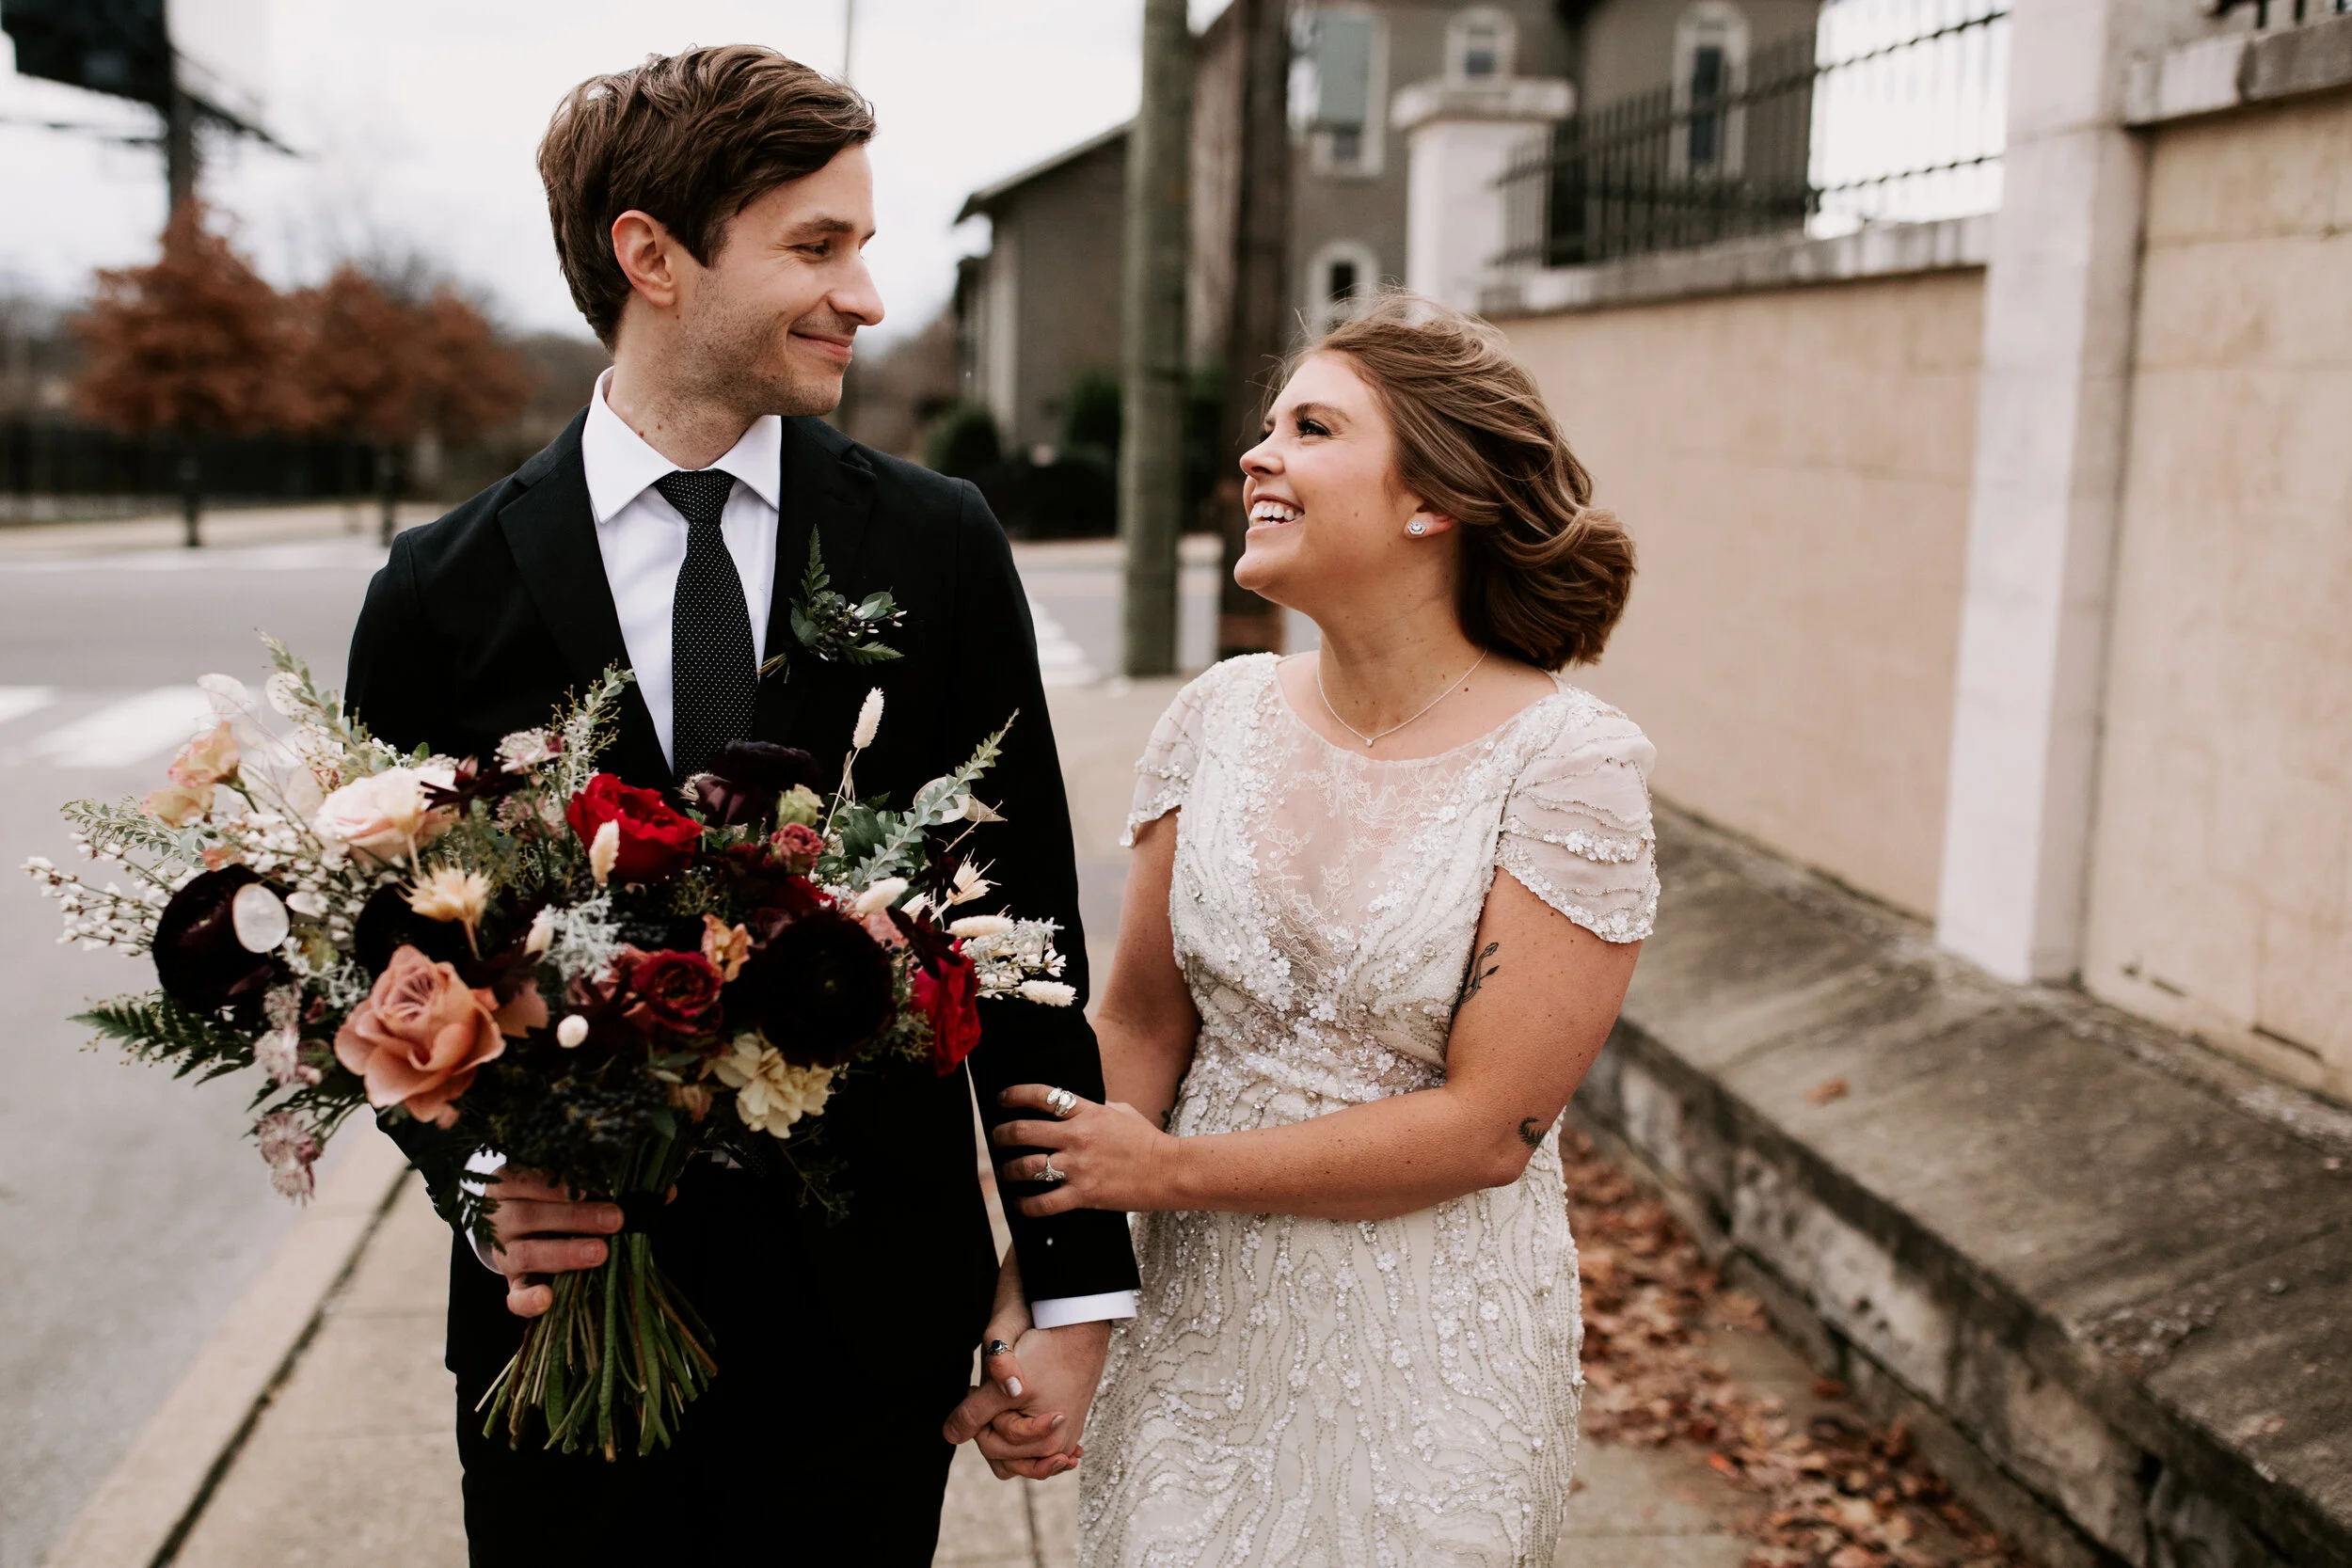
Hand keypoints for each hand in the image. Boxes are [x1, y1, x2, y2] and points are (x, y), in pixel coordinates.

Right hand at [483, 1166, 621, 1319]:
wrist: (519, 1229)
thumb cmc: (548, 1198)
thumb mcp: (556, 1184)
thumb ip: (584, 1182)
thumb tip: (635, 1185)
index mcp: (506, 1186)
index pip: (523, 1180)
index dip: (553, 1186)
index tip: (587, 1188)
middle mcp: (500, 1219)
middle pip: (530, 1216)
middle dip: (575, 1218)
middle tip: (614, 1220)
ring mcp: (504, 1253)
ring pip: (527, 1254)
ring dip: (565, 1254)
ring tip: (600, 1253)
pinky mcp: (512, 1283)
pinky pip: (514, 1296)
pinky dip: (529, 1300)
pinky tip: (547, 1299)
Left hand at [942, 1319, 1109, 1479]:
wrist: (1080, 1329)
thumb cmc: (1046, 1354)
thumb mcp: (1003, 1385)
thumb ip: (975, 1412)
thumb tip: (949, 1436)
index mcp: (1048, 1444)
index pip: (992, 1448)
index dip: (978, 1418)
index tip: (976, 1388)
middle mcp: (1060, 1448)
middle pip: (1007, 1457)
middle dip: (992, 1428)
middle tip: (990, 1393)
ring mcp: (1065, 1438)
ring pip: (1020, 1452)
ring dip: (1007, 1432)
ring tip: (1002, 1399)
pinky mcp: (1067, 1425)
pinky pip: (1037, 1443)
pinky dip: (1024, 1432)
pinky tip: (1016, 1408)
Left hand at [993, 1085, 1178, 1217]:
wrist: (1168, 1170)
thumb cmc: (1148, 1140)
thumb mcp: (1122, 1111)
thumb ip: (1096, 1107)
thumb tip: (1077, 1106)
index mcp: (1087, 1111)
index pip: (1042, 1096)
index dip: (1015, 1095)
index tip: (1002, 1099)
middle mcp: (1077, 1136)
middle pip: (1024, 1131)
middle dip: (1002, 1135)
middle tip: (996, 1138)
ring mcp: (1079, 1166)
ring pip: (1027, 1167)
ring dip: (1009, 1171)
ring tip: (1004, 1173)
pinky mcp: (1084, 1194)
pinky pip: (1044, 1202)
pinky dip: (1027, 1205)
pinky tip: (1021, 1204)